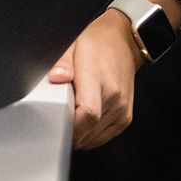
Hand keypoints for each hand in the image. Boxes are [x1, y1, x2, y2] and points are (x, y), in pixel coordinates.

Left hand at [47, 10, 141, 149]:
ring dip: (79, 134)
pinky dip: (89, 135)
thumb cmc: (96, 44)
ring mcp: (121, 109)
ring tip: (72, 113)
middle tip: (58, 115)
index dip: (70, 125)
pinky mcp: (125, 118)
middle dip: (69, 130)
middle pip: (88, 129)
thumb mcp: (73, 45)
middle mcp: (114, 96)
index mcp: (99, 78)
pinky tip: (83, 120)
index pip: (87, 113)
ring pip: (93, 138)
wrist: (123, 43)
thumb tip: (56, 77)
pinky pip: (102, 138)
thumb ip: (62, 62)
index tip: (56, 121)